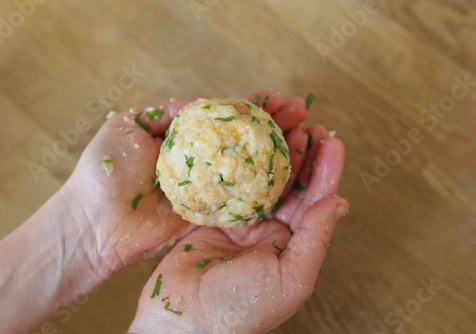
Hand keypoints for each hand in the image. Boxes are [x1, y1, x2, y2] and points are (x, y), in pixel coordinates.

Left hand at [65, 91, 310, 276]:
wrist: (93, 221)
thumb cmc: (105, 171)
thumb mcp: (130, 124)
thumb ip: (171, 111)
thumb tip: (208, 100)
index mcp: (182, 139)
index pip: (224, 119)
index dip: (251, 107)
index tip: (276, 98)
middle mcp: (199, 162)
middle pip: (243, 141)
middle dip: (274, 125)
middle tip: (301, 113)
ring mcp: (206, 188)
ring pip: (248, 167)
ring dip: (278, 152)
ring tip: (305, 134)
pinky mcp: (209, 214)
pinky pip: (241, 198)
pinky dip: (265, 185)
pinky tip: (288, 171)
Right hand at [128, 104, 348, 332]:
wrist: (181, 321)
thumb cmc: (238, 310)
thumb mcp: (290, 279)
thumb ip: (316, 239)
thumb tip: (340, 202)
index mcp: (292, 248)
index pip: (315, 202)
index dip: (326, 170)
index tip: (332, 141)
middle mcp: (270, 233)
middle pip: (290, 184)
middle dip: (301, 153)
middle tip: (306, 122)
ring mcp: (240, 223)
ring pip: (261, 179)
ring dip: (272, 152)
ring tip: (281, 123)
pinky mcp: (212, 216)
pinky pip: (229, 183)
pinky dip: (238, 161)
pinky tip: (243, 140)